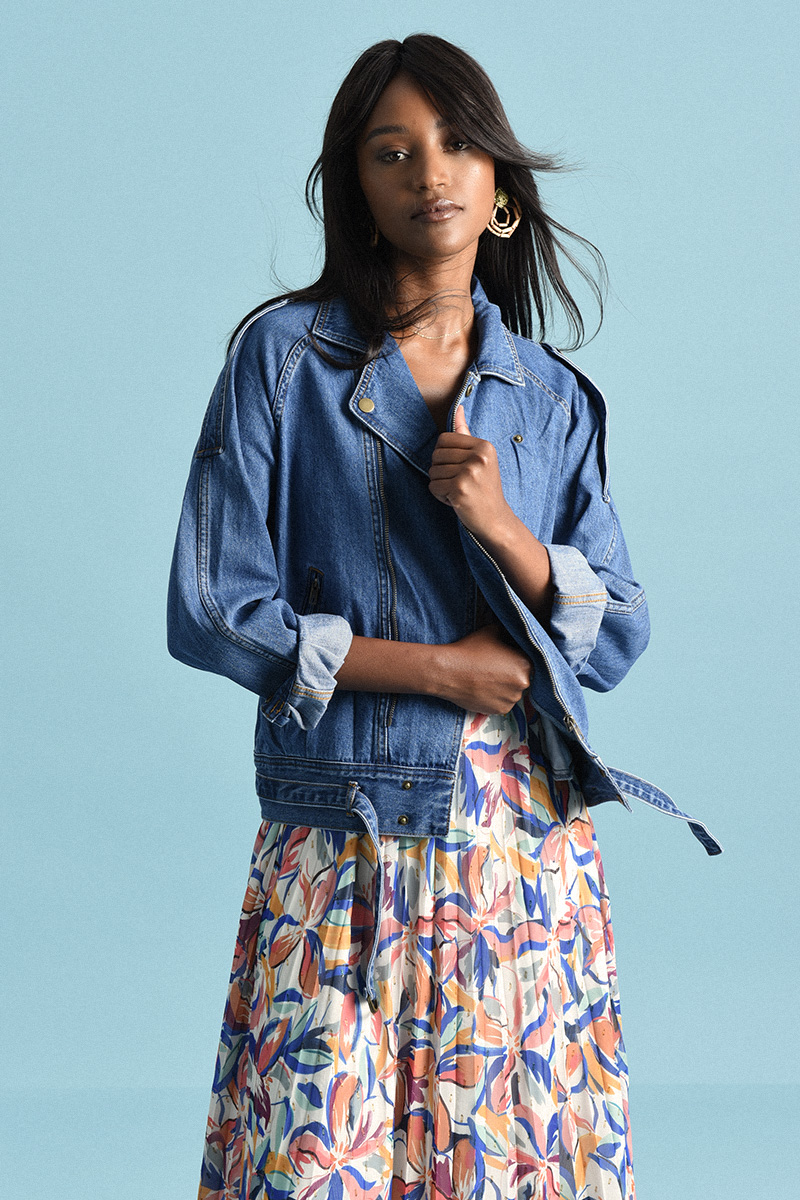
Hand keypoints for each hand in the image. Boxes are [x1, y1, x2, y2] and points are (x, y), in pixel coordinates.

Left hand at [428, 406, 513, 541]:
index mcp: (484, 446)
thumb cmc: (484, 488)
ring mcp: (469, 473)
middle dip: (441, 471)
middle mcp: (478, 457)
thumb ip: (466, 434)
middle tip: (459, 482)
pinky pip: (433, 487)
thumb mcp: (480, 458)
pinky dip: (440, 496)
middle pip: (436, 455)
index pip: (443, 439)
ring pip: (433, 472)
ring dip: (441, 485)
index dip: (443, 455)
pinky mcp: (460, 489)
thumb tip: (458, 409)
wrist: (495, 519)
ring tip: (459, 491)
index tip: (458, 468)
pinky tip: (456, 500)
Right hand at [432, 623, 531, 713]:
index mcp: (525, 664)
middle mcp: (523, 684)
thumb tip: (513, 635)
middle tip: (493, 669)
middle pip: (522, 678)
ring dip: (503, 687)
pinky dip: (495, 698)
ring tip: (486, 678)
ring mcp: (511, 699)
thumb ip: (508, 634)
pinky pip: (502, 703)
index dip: (515, 659)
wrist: (449, 671)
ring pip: (512, 692)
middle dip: (510, 674)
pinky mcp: (499, 711)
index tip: (505, 658)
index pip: (527, 661)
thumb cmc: (470, 650)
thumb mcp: (493, 631)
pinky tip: (483, 688)